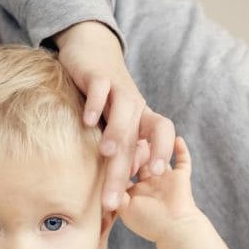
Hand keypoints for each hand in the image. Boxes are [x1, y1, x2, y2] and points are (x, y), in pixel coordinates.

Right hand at [53, 21, 176, 210]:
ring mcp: (118, 89)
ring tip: (107, 152)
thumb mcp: (115, 121)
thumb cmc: (104, 95)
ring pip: (123, 112)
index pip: (162, 134)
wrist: (92, 49)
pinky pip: (100, 89)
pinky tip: (86, 120)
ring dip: (116, 132)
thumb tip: (125, 181)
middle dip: (123, 169)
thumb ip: (120, 148)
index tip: (156, 176)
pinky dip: (95, 104)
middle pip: (134, 138)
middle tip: (112, 198)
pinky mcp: (98, 76)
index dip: (162, 151)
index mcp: (142, 117)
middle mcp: (134, 104)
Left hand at [119, 137, 201, 243]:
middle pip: (141, 160)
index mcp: (136, 192)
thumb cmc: (149, 222)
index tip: (110, 146)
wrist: (175, 230)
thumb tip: (100, 178)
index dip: (117, 159)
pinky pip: (184, 160)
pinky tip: (177, 138)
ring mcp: (166, 180)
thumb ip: (113, 191)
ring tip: (146, 132)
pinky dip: (181, 149)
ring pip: (159, 156)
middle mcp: (150, 184)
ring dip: (153, 146)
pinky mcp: (181, 177)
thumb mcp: (124, 207)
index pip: (124, 170)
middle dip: (134, 148)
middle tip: (126, 134)